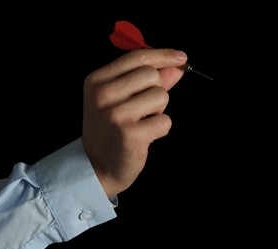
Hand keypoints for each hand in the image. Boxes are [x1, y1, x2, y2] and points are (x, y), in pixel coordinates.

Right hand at [82, 48, 186, 196]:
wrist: (98, 166)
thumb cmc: (111, 129)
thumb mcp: (121, 99)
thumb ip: (148, 81)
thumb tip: (177, 66)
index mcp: (97, 81)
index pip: (137, 57)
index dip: (163, 55)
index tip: (180, 57)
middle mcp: (103, 94)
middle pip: (151, 74)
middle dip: (156, 91)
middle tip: (142, 109)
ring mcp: (115, 114)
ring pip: (161, 96)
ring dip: (158, 111)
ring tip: (140, 122)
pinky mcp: (130, 134)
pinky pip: (165, 120)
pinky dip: (160, 129)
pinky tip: (144, 136)